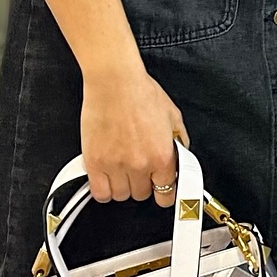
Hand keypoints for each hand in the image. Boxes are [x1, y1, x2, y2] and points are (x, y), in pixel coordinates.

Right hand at [79, 62, 189, 204]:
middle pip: (142, 195)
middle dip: (141, 183)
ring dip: (122, 185)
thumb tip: (181, 155)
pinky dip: (103, 189)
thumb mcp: (173, 116)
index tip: (159, 188)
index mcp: (163, 155)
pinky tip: (106, 177)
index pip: (167, 195)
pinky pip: (100, 193)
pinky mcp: (95, 163)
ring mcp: (116, 165)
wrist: (114, 81)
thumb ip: (179, 141)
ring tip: (121, 168)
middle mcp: (140, 164)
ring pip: (121, 196)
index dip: (163, 192)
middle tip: (138, 167)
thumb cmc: (141, 92)